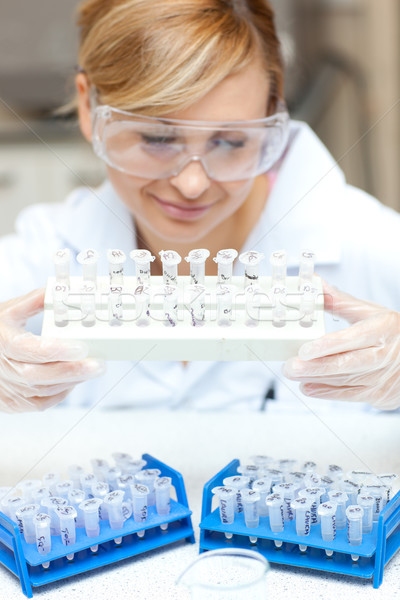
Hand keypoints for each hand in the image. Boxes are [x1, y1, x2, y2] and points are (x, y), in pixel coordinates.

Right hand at [0, 289, 104, 412]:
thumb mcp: (9, 310)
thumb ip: (35, 300)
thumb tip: (58, 291)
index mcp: (3, 341)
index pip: (29, 349)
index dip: (56, 350)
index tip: (81, 347)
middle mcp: (3, 368)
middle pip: (38, 375)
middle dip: (72, 371)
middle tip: (98, 364)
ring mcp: (7, 388)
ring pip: (42, 391)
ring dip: (71, 381)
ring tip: (93, 369)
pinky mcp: (13, 402)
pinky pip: (41, 403)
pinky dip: (60, 392)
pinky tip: (74, 380)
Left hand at [283, 281, 399, 409]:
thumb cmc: (390, 332)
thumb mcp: (370, 312)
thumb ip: (339, 300)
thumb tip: (314, 283)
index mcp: (381, 329)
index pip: (352, 339)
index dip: (326, 346)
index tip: (305, 350)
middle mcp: (383, 355)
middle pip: (346, 364)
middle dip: (314, 367)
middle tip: (290, 366)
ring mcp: (381, 377)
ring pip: (344, 381)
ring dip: (315, 379)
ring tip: (293, 374)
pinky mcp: (378, 394)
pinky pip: (348, 395)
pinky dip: (326, 392)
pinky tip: (307, 387)